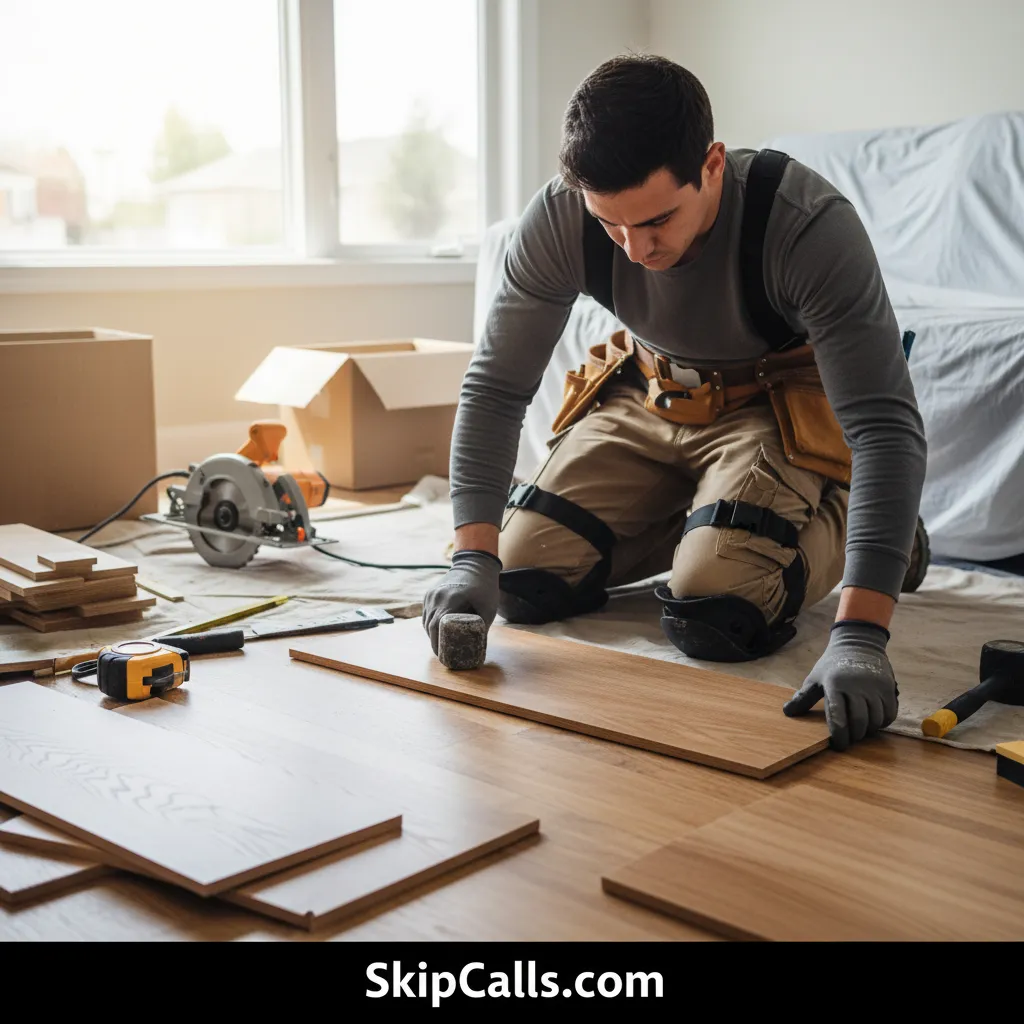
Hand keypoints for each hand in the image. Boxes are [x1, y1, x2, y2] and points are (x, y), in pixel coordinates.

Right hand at [422, 550, 501, 654]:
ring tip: (440, 645)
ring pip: (426, 620)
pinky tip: (437, 631)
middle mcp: (437, 597)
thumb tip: (477, 648)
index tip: (443, 656)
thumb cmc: (485, 587)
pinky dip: (431, 623)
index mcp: (451, 600)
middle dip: (434, 642)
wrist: (475, 564)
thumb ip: (482, 628)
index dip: (438, 645)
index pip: (437, 628)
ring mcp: (431, 594)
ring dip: (431, 634)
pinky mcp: (429, 593)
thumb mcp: (488, 609)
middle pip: (430, 626)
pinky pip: (427, 613)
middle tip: (442, 655)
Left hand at [783, 621, 897, 750]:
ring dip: (868, 731)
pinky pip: (889, 714)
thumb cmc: (833, 664)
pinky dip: (882, 723)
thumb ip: (803, 697)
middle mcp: (856, 686)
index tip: (837, 746)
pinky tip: (873, 722)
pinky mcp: (888, 687)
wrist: (858, 643)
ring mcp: (874, 687)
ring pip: (875, 720)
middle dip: (854, 736)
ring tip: (859, 731)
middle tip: (849, 740)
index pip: (837, 717)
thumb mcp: (816, 678)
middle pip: (859, 722)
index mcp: (835, 685)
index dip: (839, 735)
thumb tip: (787, 712)